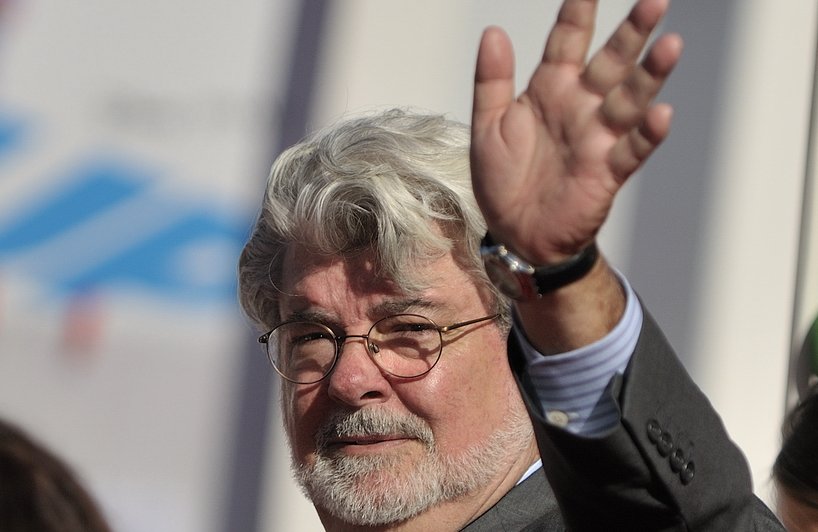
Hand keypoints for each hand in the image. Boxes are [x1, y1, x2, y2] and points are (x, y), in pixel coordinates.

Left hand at [471, 0, 682, 264]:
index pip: (567, 41)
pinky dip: (647, 134)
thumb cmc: (503, 179)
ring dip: (649, 75)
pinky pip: (631, 149)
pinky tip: (662, 114)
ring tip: (670, 45)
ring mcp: (597, 137)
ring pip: (629, 99)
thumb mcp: (488, 126)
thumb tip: (493, 31)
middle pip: (611, 62)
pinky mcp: (607, 171)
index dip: (578, 13)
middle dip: (632, 32)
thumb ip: (492, 80)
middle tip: (654, 0)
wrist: (515, 233)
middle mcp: (580, 107)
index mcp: (549, 89)